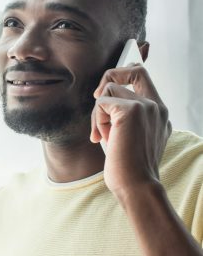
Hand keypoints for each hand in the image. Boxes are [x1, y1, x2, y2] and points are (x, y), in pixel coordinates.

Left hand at [90, 63, 171, 194]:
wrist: (136, 185)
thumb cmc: (129, 168)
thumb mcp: (129, 137)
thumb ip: (125, 118)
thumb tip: (103, 100)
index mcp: (159, 112)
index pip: (143, 77)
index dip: (123, 74)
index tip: (104, 92)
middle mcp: (156, 106)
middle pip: (134, 69)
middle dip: (110, 77)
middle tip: (98, 99)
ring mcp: (146, 106)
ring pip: (108, 89)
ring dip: (98, 114)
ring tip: (105, 135)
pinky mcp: (131, 110)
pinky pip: (101, 103)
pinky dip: (96, 121)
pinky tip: (102, 138)